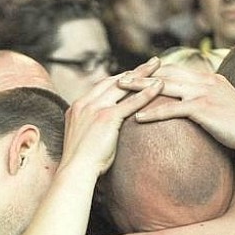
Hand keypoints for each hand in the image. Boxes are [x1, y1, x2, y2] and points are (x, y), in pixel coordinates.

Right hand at [59, 56, 163, 178]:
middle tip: (151, 63)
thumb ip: (91, 128)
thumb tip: (104, 132)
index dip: (120, 79)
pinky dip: (146, 92)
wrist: (75, 172)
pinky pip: (130, 102)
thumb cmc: (81, 164)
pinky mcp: (106, 117)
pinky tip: (159, 86)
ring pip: (123, 86)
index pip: (101, 87)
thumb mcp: (83, 140)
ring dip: (142, 74)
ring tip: (159, 65)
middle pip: (113, 80)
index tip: (134, 74)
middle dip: (133, 70)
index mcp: (77, 108)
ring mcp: (94, 109)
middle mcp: (84, 104)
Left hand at [119, 65, 234, 152]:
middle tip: (119, 78)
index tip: (134, 76)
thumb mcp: (222, 103)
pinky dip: (153, 112)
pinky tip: (137, 117)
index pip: (174, 70)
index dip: (152, 72)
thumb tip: (190, 105)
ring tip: (120, 91)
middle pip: (165, 74)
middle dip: (140, 75)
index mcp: (207, 78)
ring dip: (140, 88)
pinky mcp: (203, 108)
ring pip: (165, 87)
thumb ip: (206, 98)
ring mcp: (203, 92)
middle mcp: (204, 80)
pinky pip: (172, 109)